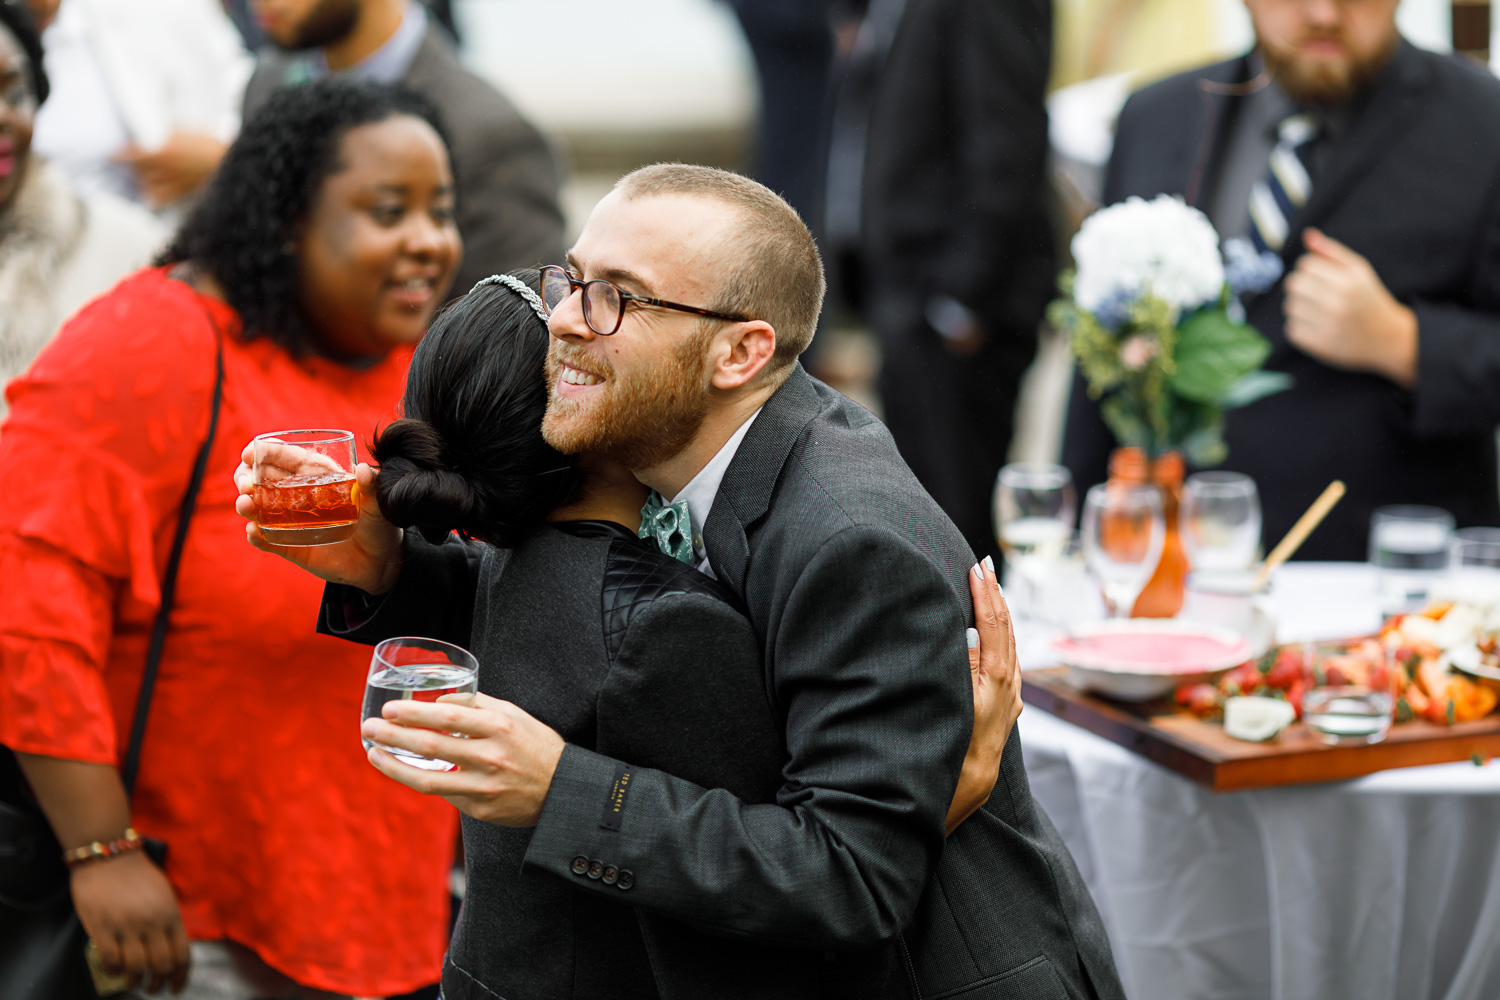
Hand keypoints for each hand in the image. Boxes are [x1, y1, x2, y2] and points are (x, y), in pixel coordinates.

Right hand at [70, 852, 189, 994]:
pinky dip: (114, 971)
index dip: (181, 977)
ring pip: (137, 968)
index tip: (176, 989)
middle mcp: (152, 923)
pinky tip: (115, 970)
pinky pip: (111, 961)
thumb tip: (169, 947)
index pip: (182, 955)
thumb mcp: (164, 895)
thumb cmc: (137, 875)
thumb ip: (168, 920)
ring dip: (135, 982)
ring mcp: (127, 927)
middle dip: (159, 983)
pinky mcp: (103, 929)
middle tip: (152, 989)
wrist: (109, 856)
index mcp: (171, 915)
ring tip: (133, 984)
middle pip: (162, 966)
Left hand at [114, 132, 225, 207]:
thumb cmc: (207, 140)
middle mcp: (165, 167)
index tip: (110, 156)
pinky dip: (154, 197)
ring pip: (148, 185)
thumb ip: (163, 136)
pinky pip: (163, 197)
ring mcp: (174, 180)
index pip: (131, 154)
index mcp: (162, 150)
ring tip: (139, 177)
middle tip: (127, 164)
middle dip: (132, 167)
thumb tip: (149, 138)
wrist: (229, 156)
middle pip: (138, 171)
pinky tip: (149, 195)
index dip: (117, 156)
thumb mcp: (181, 130)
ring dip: (142, 181)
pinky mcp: (184, 189)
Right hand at [234, 441, 403, 593]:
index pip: (285, 458)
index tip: (248, 453)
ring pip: (259, 508)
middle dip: (246, 477)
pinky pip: (267, 540)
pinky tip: (253, 531)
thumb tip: (364, 469)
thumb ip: (372, 488)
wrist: (380, 563)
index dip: (264, 452)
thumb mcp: (378, 505)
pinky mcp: (291, 547)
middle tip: (246, 484)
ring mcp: (292, 521)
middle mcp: (299, 495)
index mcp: (317, 476)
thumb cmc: (380, 525)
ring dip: (246, 503)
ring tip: (245, 504)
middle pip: (262, 479)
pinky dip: (256, 536)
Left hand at [361, 692, 565, 826]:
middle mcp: (490, 757)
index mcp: (499, 727)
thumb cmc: (535, 745)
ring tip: (373, 753)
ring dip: (393, 765)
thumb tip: (438, 702)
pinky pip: (444, 794)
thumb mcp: (514, 714)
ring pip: (427, 779)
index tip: (389, 710)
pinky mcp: (479, 810)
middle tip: (369, 727)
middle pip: (430, 746)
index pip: (447, 717)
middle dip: (392, 736)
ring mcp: (483, 787)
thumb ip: (477, 704)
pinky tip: (405, 771)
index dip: (413, 714)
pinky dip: (421, 780)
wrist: (561, 790)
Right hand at [945, 555, 1020, 835]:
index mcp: (991, 688)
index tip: (976, 566)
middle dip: (996, 598)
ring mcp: (1006, 710)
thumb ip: (957, 671)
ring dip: (1000, 619)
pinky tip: (994, 643)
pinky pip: (1007, 672)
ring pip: (1010, 653)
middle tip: (984, 565)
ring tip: (990, 591)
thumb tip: (968, 635)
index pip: (990, 629)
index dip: (983, 596)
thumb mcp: (945, 713)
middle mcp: (1005, 696)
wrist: (950, 811)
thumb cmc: (940, 766)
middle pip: (1006, 636)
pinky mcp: (999, 723)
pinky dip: (1001, 646)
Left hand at [1284, 228, 1417, 386]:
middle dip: (1301, 286)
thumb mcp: (1359, 270)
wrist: (1387, 337)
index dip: (1309, 269)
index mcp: (1348, 281)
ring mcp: (1328, 325)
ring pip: (1290, 306)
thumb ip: (1332, 251)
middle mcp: (1337, 302)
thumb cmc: (1368, 298)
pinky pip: (1291, 329)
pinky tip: (1318, 326)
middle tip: (1316, 293)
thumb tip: (1307, 235)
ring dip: (1299, 307)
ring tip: (1318, 310)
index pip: (1305, 264)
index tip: (1320, 277)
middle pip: (1293, 284)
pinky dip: (1300, 327)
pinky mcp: (1320, 345)